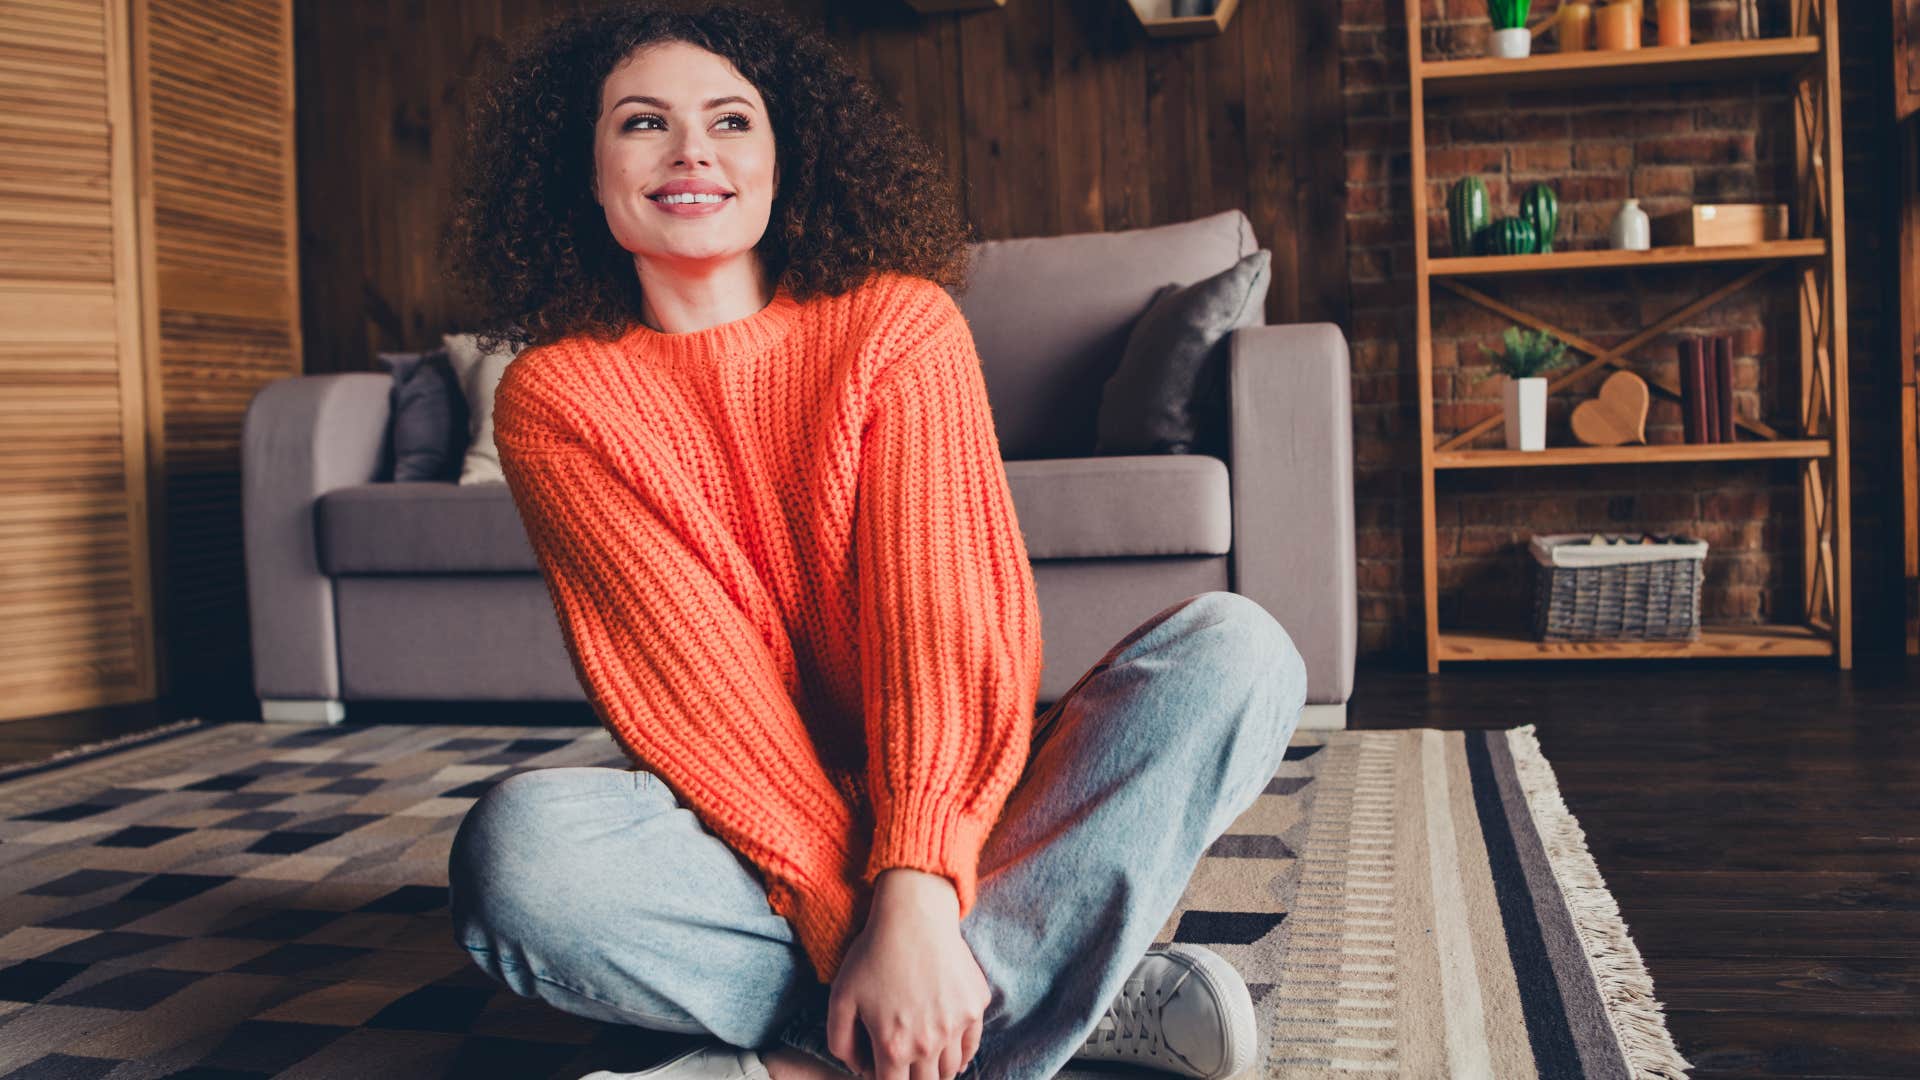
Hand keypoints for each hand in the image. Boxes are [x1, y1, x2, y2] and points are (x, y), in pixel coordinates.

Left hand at [827, 869, 987, 1079]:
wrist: (914, 916)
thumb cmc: (873, 954)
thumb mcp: (840, 997)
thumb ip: (840, 1041)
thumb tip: (856, 1067)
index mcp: (893, 1047)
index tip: (882, 1071)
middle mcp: (929, 1043)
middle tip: (905, 1069)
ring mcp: (957, 1025)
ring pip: (951, 1069)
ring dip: (938, 1072)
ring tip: (927, 1065)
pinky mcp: (975, 1006)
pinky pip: (972, 1044)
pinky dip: (962, 1055)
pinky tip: (953, 1055)